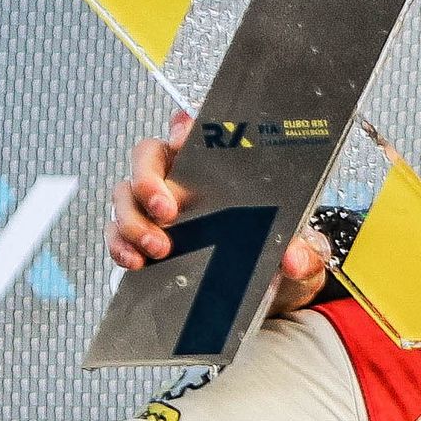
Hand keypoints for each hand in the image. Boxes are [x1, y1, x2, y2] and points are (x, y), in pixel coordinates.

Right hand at [108, 114, 336, 313]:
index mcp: (218, 168)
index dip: (183, 128)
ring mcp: (158, 208)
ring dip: (134, 220)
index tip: (183, 138)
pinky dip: (120, 246)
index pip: (195, 133)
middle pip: (147, 158)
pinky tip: (135, 260)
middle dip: (148, 181)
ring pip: (126, 195)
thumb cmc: (279, 255)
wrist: (271, 293)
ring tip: (157, 247)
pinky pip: (118, 233)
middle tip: (165, 211)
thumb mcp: (301, 253)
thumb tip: (294, 258)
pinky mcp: (144, 237)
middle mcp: (183, 180)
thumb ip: (303, 253)